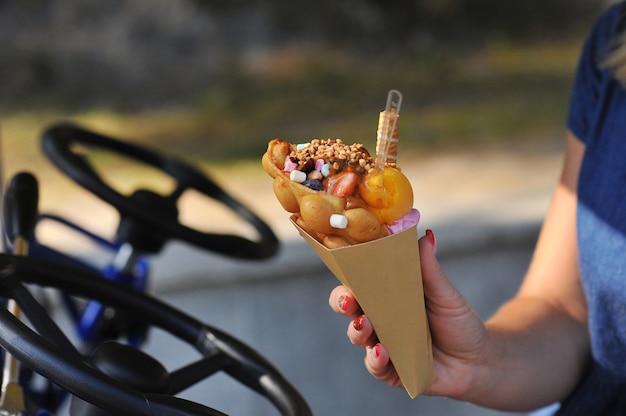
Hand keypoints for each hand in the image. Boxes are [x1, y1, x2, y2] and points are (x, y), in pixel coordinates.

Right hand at [328, 229, 491, 398]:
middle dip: (343, 302)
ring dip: (357, 330)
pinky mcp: (391, 371)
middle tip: (349, 300)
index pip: (359, 282)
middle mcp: (380, 319)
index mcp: (388, 296)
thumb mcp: (445, 294)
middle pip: (349, 308)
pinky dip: (374, 359)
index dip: (348, 275)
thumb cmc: (459, 322)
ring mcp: (383, 345)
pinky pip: (375, 366)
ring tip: (366, 325)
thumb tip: (426, 236)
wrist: (480, 360)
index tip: (347, 267)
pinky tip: (381, 351)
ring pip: (357, 336)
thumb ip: (430, 269)